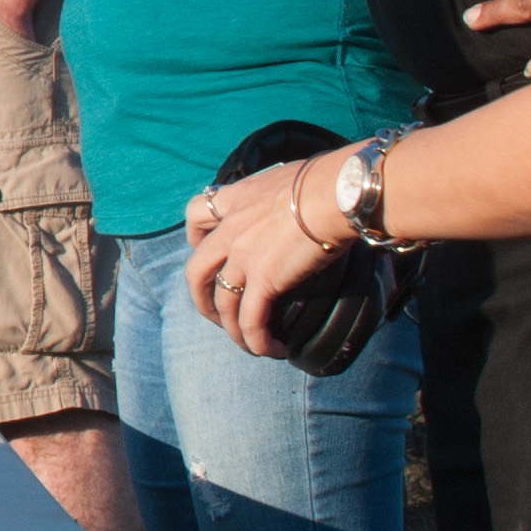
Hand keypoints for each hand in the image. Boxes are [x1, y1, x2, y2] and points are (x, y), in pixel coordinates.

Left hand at [183, 150, 346, 358]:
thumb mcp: (290, 181)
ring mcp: (242, 256)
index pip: (196, 215)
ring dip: (232, 329)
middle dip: (202, 298)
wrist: (336, 193)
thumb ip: (283, 198)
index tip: (205, 251)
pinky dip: (256, 340)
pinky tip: (272, 349)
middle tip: (218, 313)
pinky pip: (250, 320)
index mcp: (236, 199)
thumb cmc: (328, 181)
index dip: (195, 238)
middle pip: (196, 270)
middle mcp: (230, 229)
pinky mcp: (263, 280)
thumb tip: (306, 207)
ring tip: (249, 343)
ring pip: (222, 303)